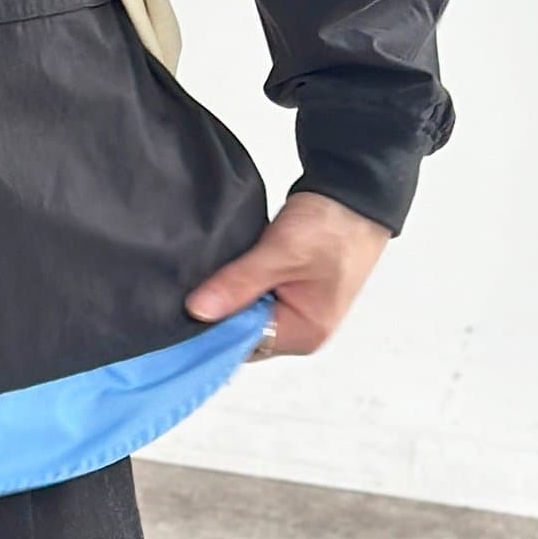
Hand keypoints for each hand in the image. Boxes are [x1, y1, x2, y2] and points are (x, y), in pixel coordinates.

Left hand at [183, 189, 391, 356]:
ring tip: (201, 277)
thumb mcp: (280, 253)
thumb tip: (198, 311)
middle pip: (244, 331)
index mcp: (305, 333)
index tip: (182, 308)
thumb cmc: (330, 227)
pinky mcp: (290, 290)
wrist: (355, 194)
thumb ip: (238, 284)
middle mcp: (302, 330)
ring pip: (247, 312)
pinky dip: (239, 285)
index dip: (212, 327)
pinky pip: (254, 296)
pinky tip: (221, 271)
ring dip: (228, 295)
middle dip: (218, 311)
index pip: (244, 344)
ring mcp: (298, 310)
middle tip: (185, 288)